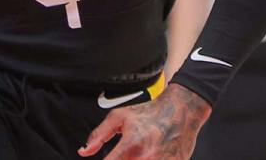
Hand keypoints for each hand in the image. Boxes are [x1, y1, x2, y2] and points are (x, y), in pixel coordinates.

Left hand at [79, 84, 210, 159]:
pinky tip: (152, 153)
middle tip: (129, 150)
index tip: (108, 159)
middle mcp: (147, 158)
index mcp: (131, 145)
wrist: (181, 110)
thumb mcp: (119, 117)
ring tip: (142, 150)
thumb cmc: (150, 113)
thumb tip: (84, 151)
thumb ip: (99, 135)